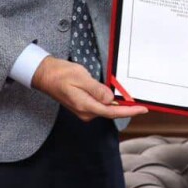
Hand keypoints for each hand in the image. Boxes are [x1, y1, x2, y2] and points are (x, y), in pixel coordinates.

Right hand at [30, 57, 147, 121]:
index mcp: (85, 106)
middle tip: (141, 105)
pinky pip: (100, 106)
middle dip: (127, 109)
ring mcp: (83, 110)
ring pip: (106, 109)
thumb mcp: (81, 77)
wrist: (45, 75)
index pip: (112, 112)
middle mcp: (85, 112)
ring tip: (131, 101)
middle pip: (111, 112)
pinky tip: (116, 98)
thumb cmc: (61, 74)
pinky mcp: (83, 106)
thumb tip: (110, 99)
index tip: (142, 109)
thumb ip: (97, 89)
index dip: (129, 111)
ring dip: (118, 106)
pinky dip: (110, 103)